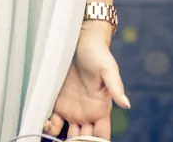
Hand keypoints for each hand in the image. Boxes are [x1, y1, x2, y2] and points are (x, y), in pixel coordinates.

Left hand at [45, 24, 129, 139]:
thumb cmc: (97, 53)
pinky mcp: (58, 102)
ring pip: (68, 135)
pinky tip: (46, 125)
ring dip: (62, 139)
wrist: (79, 40)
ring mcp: (72, 110)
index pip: (100, 136)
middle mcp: (87, 114)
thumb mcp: (108, 68)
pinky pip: (54, 122)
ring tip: (55, 138)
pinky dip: (50, 128)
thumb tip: (126, 104)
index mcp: (101, 110)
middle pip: (83, 139)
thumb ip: (115, 87)